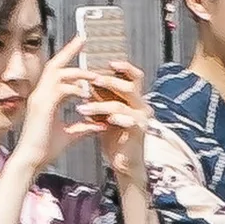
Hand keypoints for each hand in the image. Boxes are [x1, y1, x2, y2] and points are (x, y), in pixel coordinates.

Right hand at [8, 34, 87, 178]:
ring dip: (78, 72)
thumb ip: (84, 127)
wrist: (31, 161)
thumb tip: (100, 124)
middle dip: (69, 50)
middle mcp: (40, 94)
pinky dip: (75, 89)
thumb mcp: (70, 135)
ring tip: (95, 75)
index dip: (68, 58)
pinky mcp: (42, 106)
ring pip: (58, 74)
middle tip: (84, 38)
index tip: (81, 47)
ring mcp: (39, 98)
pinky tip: (87, 92)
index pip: (56, 71)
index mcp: (44, 97)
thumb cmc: (45, 149)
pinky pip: (60, 89)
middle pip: (54, 64)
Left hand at [72, 61, 150, 182]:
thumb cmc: (114, 138)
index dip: (123, 66)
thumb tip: (84, 80)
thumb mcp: (104, 114)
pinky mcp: (140, 131)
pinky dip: (115, 119)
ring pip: (122, 104)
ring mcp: (142, 118)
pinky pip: (129, 121)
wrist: (124, 162)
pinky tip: (104, 121)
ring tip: (82, 107)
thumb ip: (99, 98)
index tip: (106, 61)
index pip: (133, 75)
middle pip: (130, 85)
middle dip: (110, 80)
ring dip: (100, 104)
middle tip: (92, 79)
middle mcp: (141, 105)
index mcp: (134, 98)